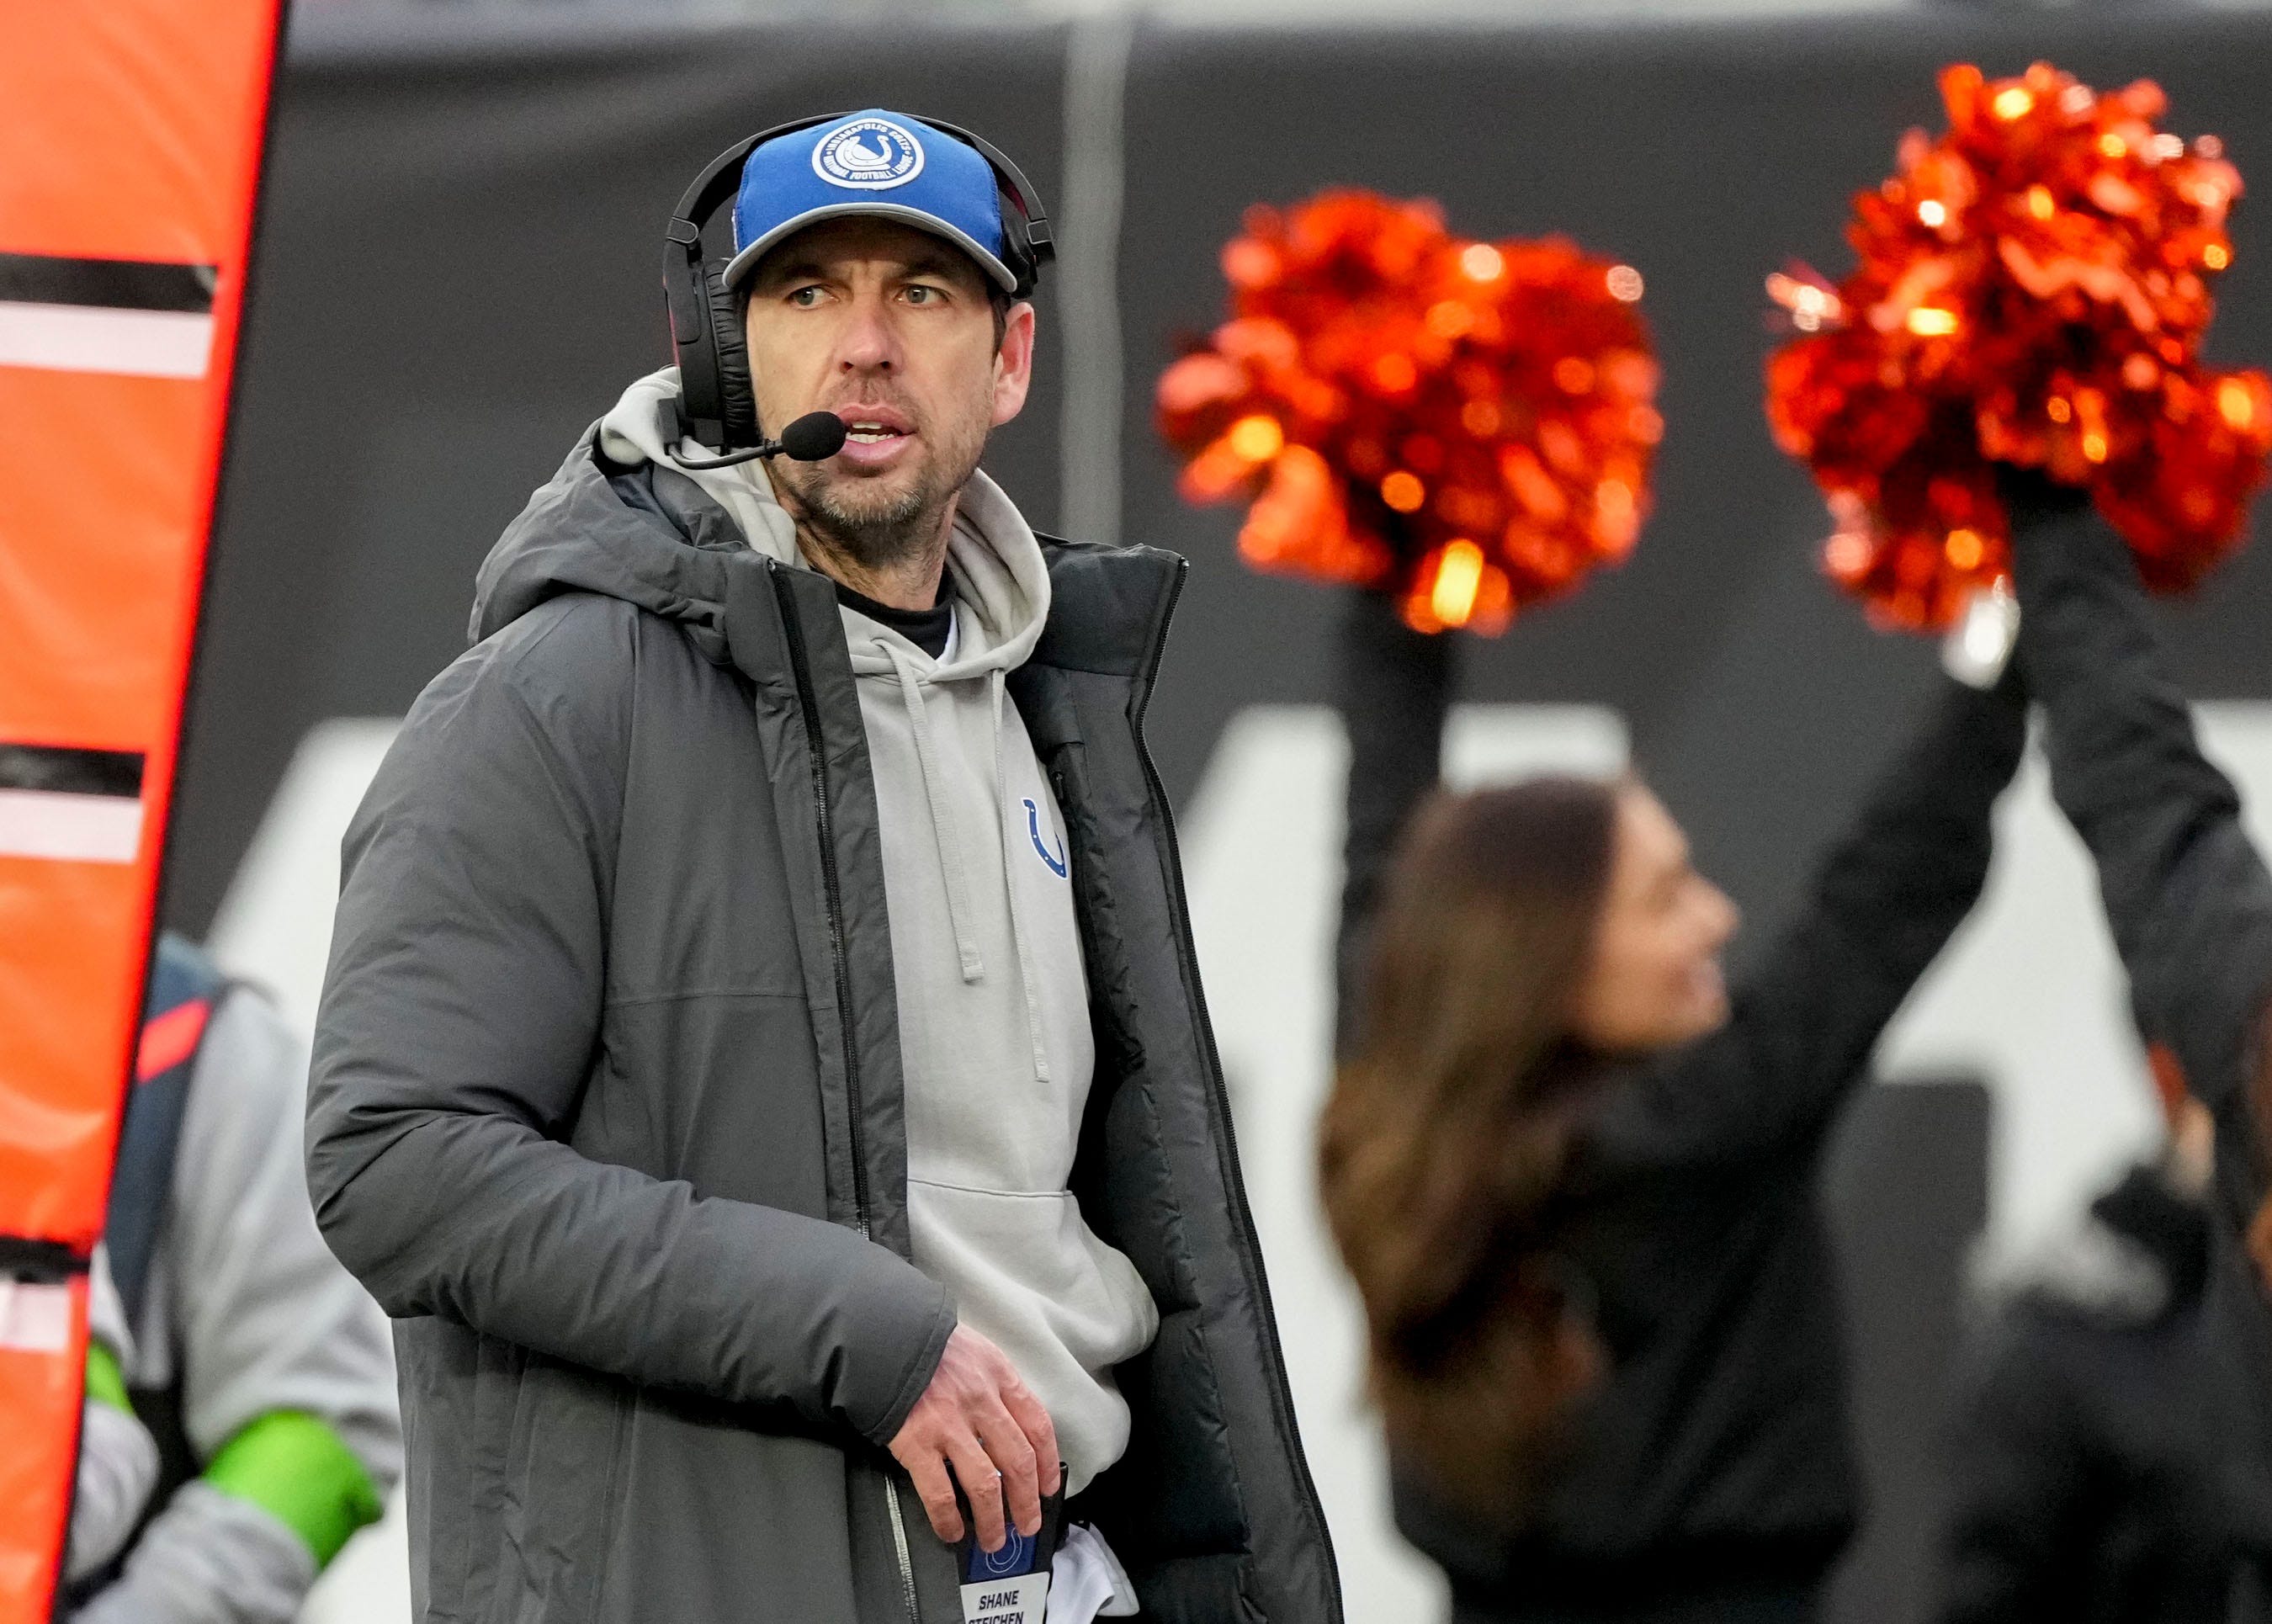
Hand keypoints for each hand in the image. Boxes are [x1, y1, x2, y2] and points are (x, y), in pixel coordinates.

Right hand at [888, 1325, 1060, 1550]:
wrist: (880, 1333)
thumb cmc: (927, 1344)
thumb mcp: (975, 1351)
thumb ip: (994, 1385)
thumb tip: (1010, 1427)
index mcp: (999, 1376)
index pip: (1038, 1426)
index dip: (1047, 1463)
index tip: (1047, 1487)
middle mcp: (980, 1401)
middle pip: (1018, 1462)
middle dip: (1027, 1502)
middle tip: (1028, 1524)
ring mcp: (949, 1425)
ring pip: (986, 1485)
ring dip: (994, 1520)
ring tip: (994, 1539)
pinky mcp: (917, 1443)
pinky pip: (941, 1493)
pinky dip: (949, 1520)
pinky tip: (952, 1531)